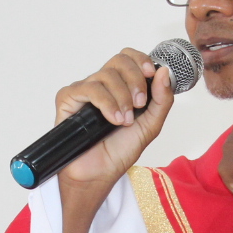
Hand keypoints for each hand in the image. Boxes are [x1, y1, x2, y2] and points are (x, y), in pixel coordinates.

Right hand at [55, 48, 174, 232]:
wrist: (98, 175)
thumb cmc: (119, 152)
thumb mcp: (151, 125)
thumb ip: (161, 99)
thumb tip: (164, 72)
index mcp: (121, 86)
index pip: (128, 57)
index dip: (141, 59)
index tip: (151, 73)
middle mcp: (102, 85)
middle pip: (119, 60)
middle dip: (135, 80)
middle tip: (139, 104)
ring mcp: (84, 91)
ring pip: (105, 75)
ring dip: (121, 98)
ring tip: (124, 121)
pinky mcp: (68, 99)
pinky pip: (88, 88)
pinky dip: (106, 102)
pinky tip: (112, 120)